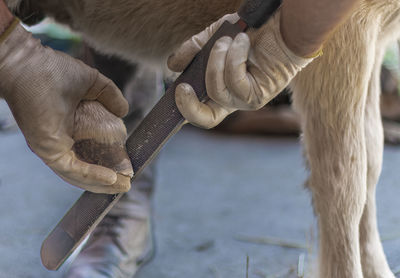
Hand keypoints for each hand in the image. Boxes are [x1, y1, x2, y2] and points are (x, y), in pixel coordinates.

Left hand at [0, 20, 132, 192]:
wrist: (32, 66)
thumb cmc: (55, 70)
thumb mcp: (94, 84)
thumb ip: (110, 96)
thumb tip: (124, 112)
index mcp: (69, 127)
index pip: (91, 150)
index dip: (109, 160)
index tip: (127, 166)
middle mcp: (61, 141)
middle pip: (87, 167)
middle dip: (107, 179)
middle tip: (127, 183)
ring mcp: (54, 148)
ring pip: (80, 174)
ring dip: (102, 183)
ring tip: (123, 186)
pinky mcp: (49, 151)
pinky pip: (73, 170)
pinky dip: (93, 176)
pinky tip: (111, 178)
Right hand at [168, 11, 314, 128]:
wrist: (281, 24)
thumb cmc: (250, 32)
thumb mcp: (215, 37)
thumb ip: (194, 50)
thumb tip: (171, 66)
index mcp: (220, 89)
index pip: (200, 110)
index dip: (185, 110)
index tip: (174, 93)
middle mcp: (233, 100)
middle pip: (207, 119)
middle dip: (189, 106)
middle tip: (182, 87)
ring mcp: (246, 100)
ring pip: (217, 92)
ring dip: (216, 61)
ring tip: (227, 40)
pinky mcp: (259, 95)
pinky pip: (235, 82)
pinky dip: (235, 57)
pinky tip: (242, 41)